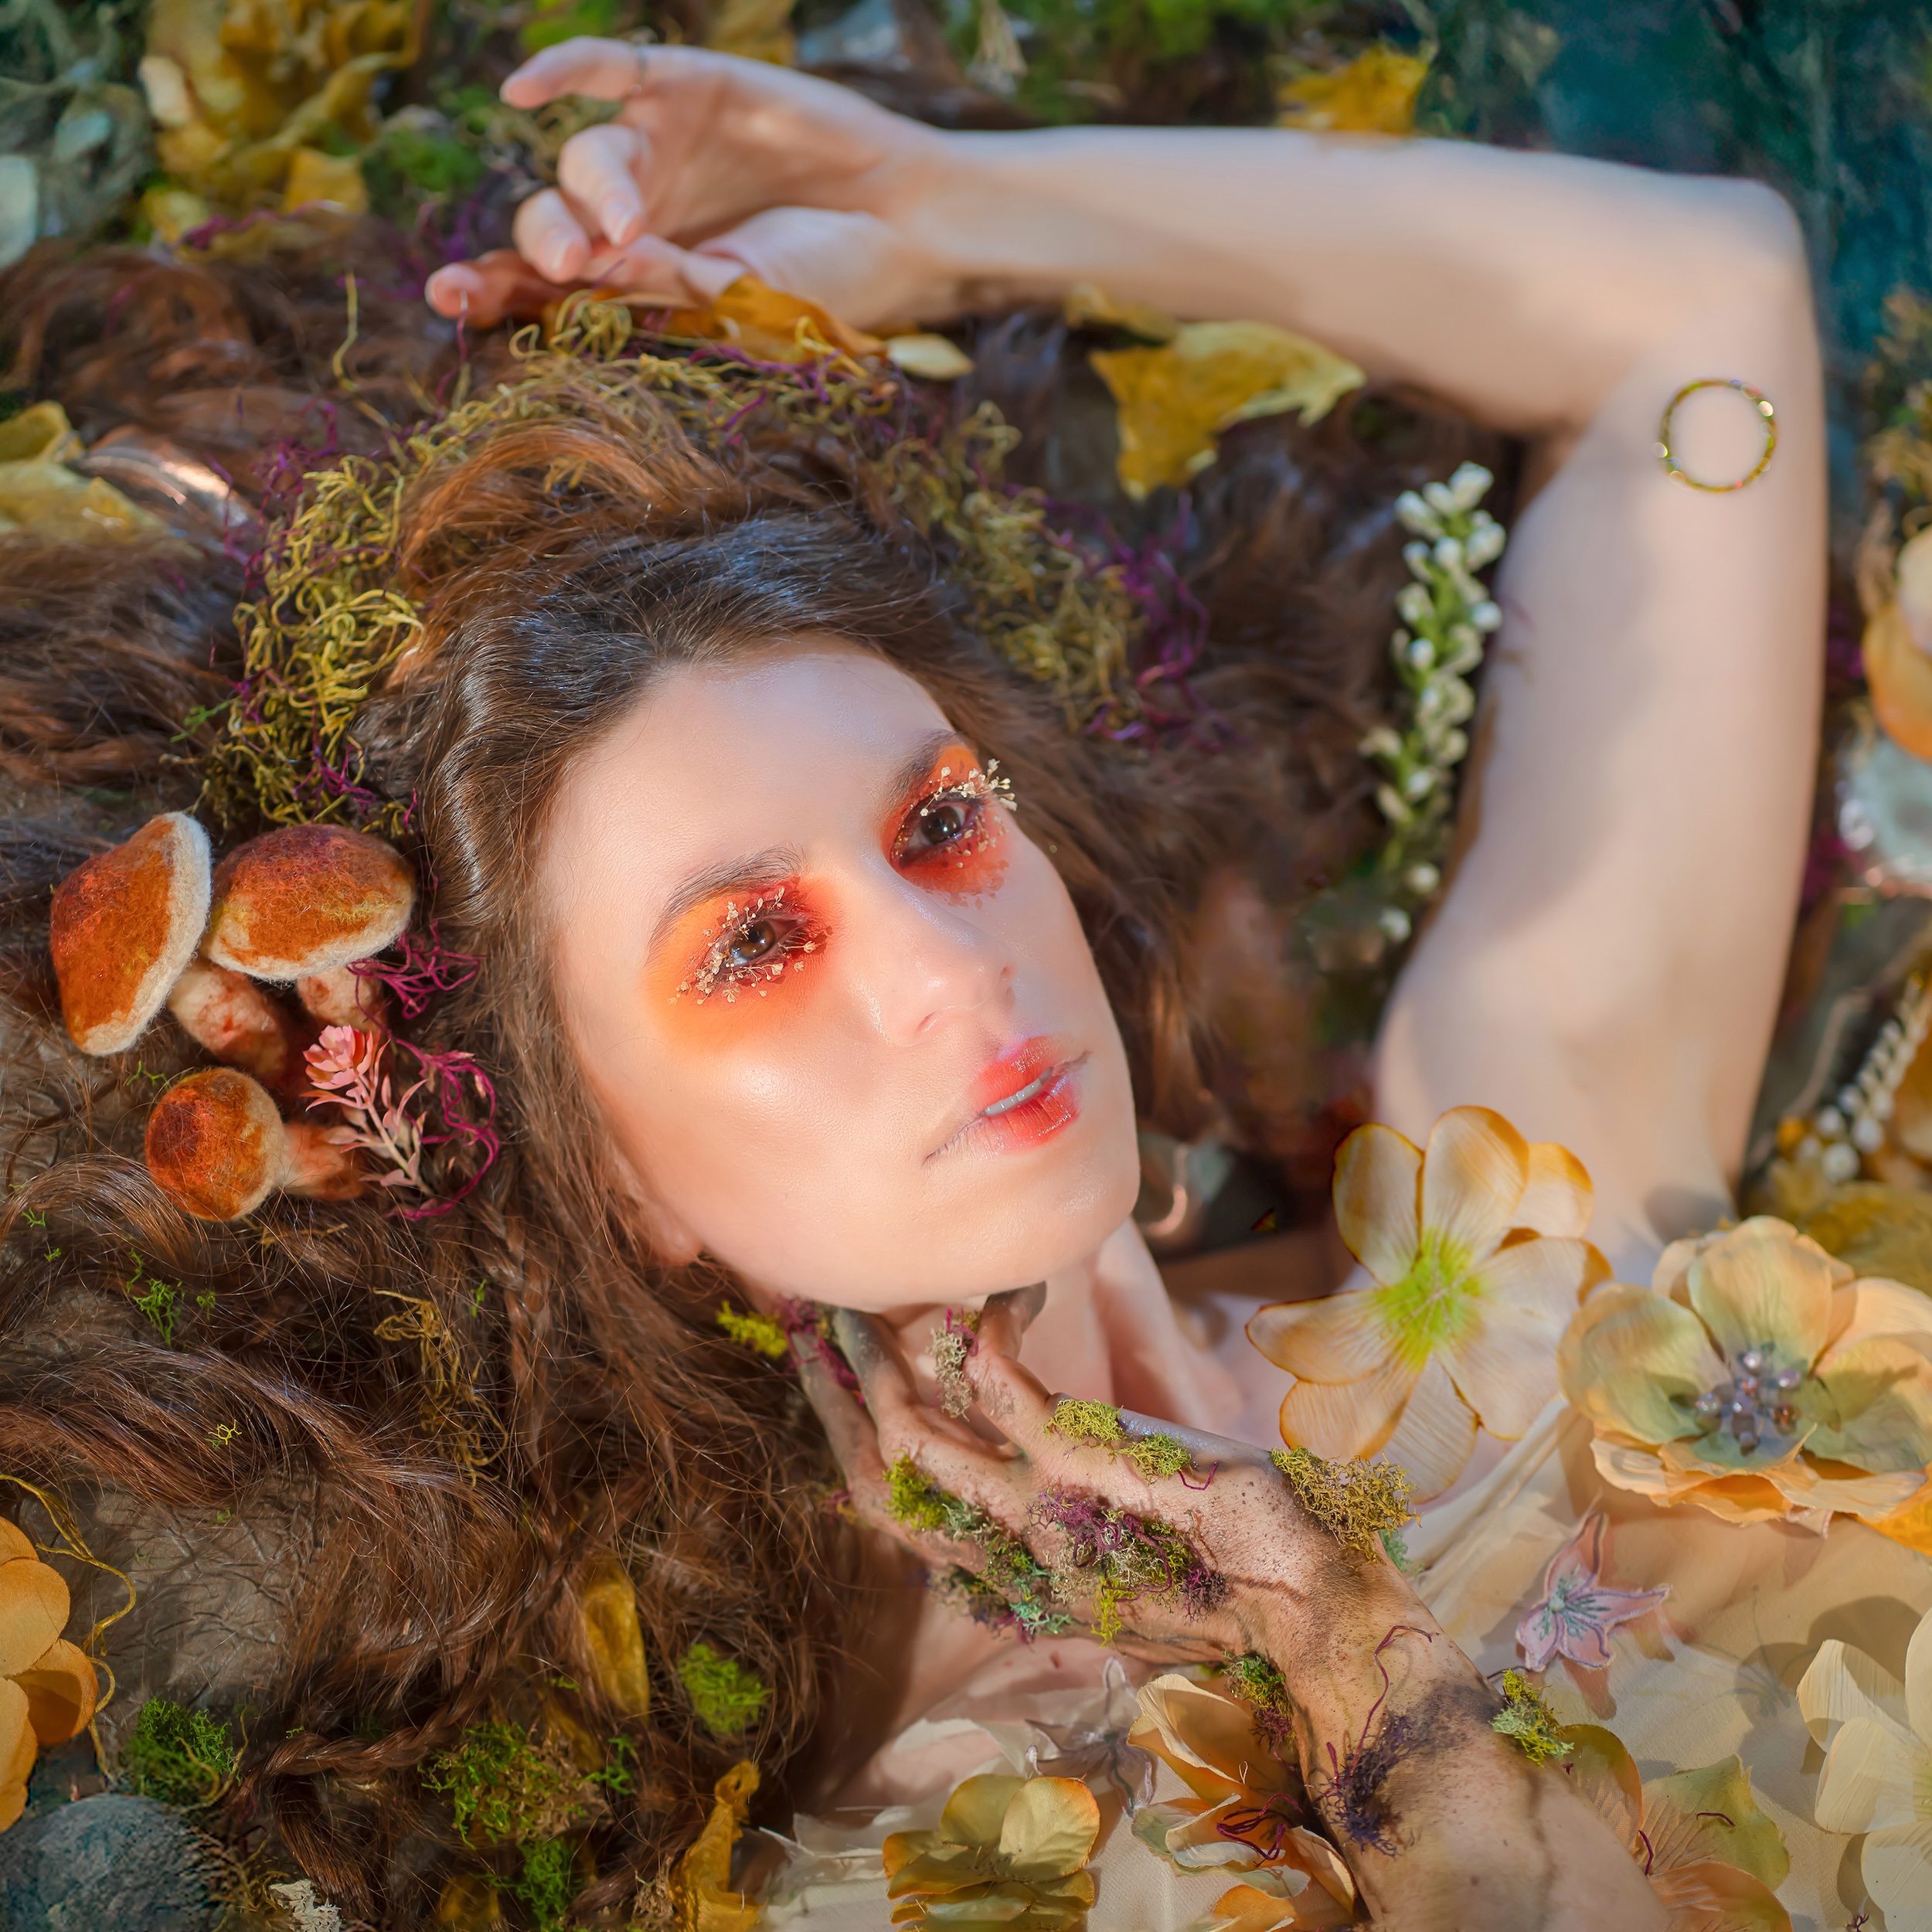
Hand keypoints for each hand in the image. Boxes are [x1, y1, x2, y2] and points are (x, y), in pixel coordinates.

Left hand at [425, 40, 955, 329]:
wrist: (906, 225)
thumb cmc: (830, 285)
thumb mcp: (741, 307)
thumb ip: (660, 290)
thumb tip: (586, 271)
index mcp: (637, 286)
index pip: (543, 291)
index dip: (491, 290)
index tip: (450, 298)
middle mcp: (632, 219)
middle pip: (545, 225)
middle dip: (544, 248)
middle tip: (577, 271)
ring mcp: (656, 153)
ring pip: (580, 162)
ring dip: (593, 194)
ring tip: (632, 230)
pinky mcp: (685, 91)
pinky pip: (608, 70)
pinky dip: (564, 69)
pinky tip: (523, 90)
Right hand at [795, 1288, 1404, 1665]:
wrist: (1310, 1603)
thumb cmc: (1234, 1574)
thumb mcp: (1130, 1562)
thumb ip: (1070, 1524)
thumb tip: (1040, 1464)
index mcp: (1017, 1583)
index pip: (900, 1524)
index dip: (848, 1453)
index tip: (826, 1389)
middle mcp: (1012, 1557)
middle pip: (882, 1483)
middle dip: (835, 1403)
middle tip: (806, 1328)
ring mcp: (1043, 1512)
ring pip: (917, 1437)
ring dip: (880, 1362)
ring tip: (858, 1305)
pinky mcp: (1084, 1467)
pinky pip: (1000, 1389)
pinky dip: (982, 1333)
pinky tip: (989, 1296)